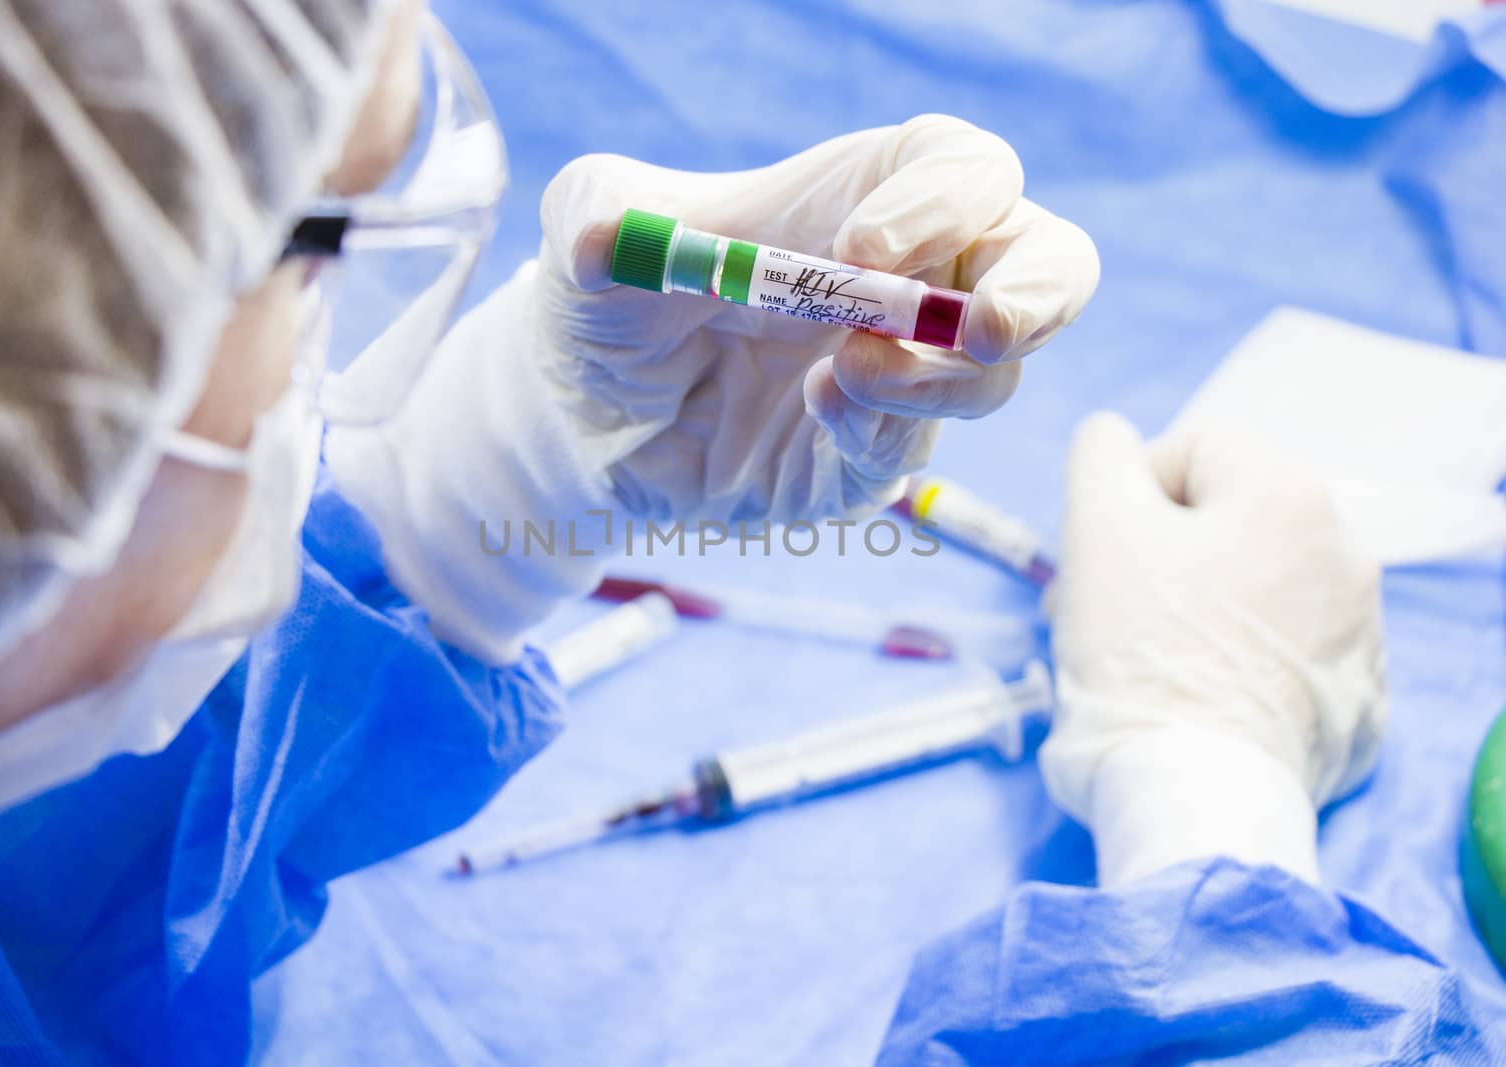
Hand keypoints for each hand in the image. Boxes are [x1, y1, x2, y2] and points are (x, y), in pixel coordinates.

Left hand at [326, 118, 1097, 664]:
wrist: (587, 417)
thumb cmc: (609, 296)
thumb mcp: (584, 236)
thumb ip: (595, 217)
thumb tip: (609, 238)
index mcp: (863, 196)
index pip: (965, 172)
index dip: (944, 200)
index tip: (866, 247)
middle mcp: (907, 282)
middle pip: (1044, 264)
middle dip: (1039, 291)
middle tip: (988, 325)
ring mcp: (899, 376)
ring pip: (993, 376)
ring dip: (937, 376)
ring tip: (844, 370)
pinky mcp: (868, 457)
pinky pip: (908, 448)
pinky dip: (877, 429)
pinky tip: (817, 407)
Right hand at [1040, 414, 1386, 886]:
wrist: (1194, 793)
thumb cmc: (1141, 650)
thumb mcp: (1097, 526)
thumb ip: (1100, 454)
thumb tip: (1114, 441)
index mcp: (1291, 494)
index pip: (1195, 448)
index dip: (1131, 494)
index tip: (1103, 556)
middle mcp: (1347, 552)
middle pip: (1229, 519)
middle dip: (1162, 552)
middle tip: (1111, 608)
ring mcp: (1361, 631)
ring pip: (1255, 585)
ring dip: (1199, 603)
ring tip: (1150, 660)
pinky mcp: (1357, 701)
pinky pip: (1283, 651)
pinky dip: (1239, 660)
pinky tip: (1198, 697)